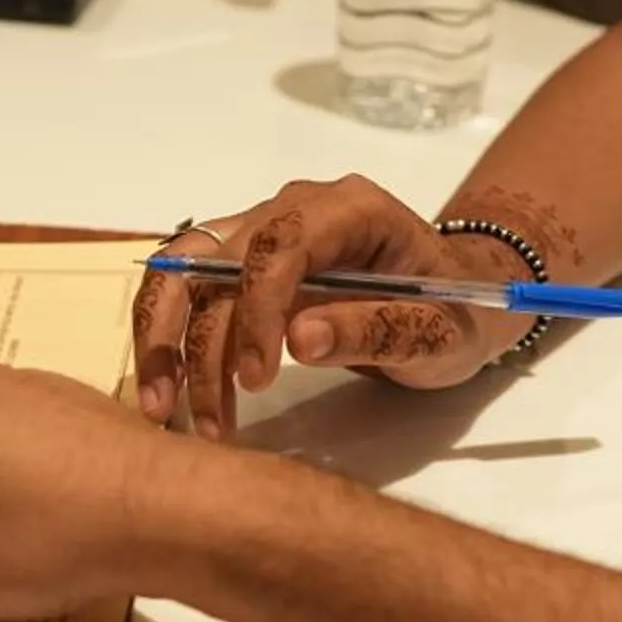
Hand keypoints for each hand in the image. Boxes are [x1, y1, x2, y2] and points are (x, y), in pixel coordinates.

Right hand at [137, 176, 525, 437]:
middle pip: (212, 256)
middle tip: (181, 409)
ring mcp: (261, 233)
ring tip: (165, 412)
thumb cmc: (455, 312)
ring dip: (165, 342)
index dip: (257, 310)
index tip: (256, 379)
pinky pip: (189, 293)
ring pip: (185, 274)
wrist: (453, 299)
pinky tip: (168, 392)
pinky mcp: (242, 265)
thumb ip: (376, 330)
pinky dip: (170, 342)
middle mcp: (293, 209)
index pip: (279, 244)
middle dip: (189, 336)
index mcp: (350, 210)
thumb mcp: (439, 332)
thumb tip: (299, 339)